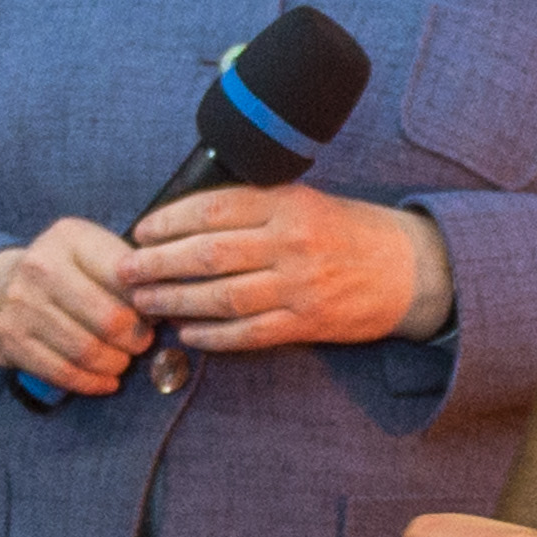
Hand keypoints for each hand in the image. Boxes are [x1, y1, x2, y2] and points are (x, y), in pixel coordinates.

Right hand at [0, 220, 145, 392]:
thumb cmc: (66, 273)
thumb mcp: (94, 254)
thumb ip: (131, 272)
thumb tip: (172, 307)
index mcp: (70, 237)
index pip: (126, 276)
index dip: (149, 302)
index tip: (156, 314)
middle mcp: (40, 265)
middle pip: (110, 319)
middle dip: (135, 340)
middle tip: (141, 343)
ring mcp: (21, 303)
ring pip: (87, 350)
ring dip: (115, 363)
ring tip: (122, 360)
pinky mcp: (9, 339)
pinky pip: (62, 372)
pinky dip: (91, 383)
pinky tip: (105, 381)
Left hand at [117, 181, 447, 353]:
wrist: (412, 268)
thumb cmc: (350, 231)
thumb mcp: (307, 201)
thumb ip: (256, 208)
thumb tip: (187, 222)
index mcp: (288, 204)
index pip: (214, 209)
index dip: (169, 221)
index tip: (140, 230)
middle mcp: (292, 243)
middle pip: (209, 254)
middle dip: (158, 264)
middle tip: (125, 271)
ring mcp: (300, 286)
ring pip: (222, 297)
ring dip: (175, 301)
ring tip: (145, 302)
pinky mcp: (309, 323)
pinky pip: (248, 333)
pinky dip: (213, 336)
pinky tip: (187, 333)